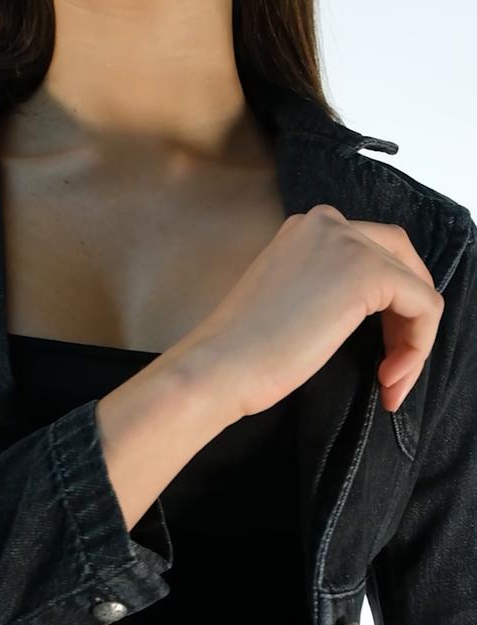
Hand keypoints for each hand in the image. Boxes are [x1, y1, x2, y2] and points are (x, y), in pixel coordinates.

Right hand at [168, 204, 443, 419]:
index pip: (370, 256)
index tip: (373, 361)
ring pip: (416, 285)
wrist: (218, 366)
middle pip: (400, 261)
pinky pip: (424, 305)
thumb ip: (324, 293)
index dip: (384, 312)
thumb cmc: (241, 353)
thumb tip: (360, 314)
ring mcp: (348, 243)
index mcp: (305, 231)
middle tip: (391, 369)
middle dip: (406, 318)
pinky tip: (390, 378)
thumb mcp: (290, 306)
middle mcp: (328, 224)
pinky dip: (418, 345)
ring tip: (391, 381)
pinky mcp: (367, 272)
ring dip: (413, 338)